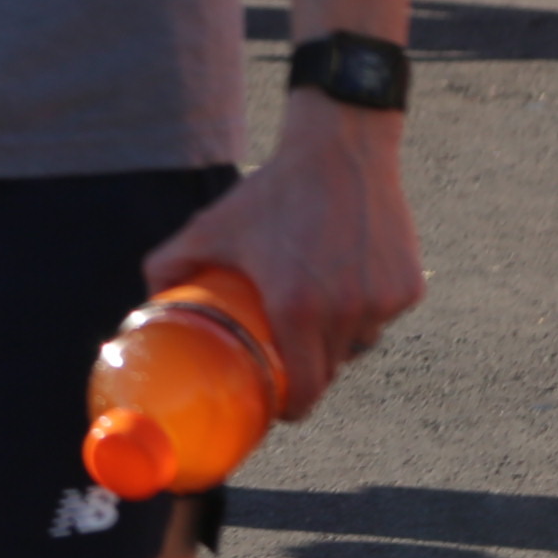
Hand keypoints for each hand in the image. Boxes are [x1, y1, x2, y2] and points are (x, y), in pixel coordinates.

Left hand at [143, 90, 421, 420]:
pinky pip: (384, 315)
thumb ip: (170, 263)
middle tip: (288, 347)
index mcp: (298, 308)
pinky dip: (367, 308)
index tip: (278, 402)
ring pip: (359, 342)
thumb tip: (148, 299)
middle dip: (309, 368)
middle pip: (330, 369)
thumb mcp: (213, 226)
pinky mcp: (409, 287)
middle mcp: (346, 312)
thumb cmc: (273, 191)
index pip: (306, 392)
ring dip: (338, 337)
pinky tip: (346, 278)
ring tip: (316, 305)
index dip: (291, 406)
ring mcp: (383, 301)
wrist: (340, 150)